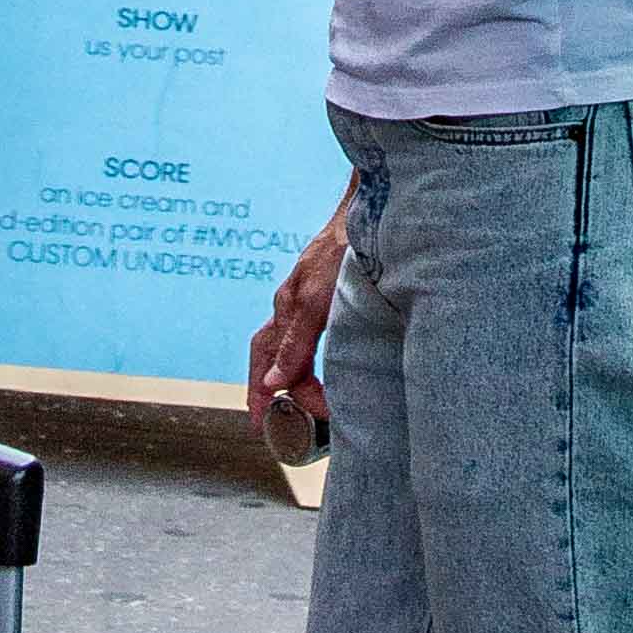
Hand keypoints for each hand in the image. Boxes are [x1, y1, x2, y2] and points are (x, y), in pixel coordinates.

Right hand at [248, 211, 348, 454]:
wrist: (369, 209)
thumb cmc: (343, 249)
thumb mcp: (318, 301)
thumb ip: (295, 343)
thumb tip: (271, 384)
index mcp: (287, 309)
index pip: (269, 363)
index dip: (269, 395)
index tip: (273, 423)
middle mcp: (291, 302)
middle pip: (267, 352)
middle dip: (264, 386)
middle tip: (266, 419)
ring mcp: (306, 292)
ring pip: (283, 339)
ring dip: (282, 370)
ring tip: (287, 397)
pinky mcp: (324, 286)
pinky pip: (303, 326)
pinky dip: (300, 350)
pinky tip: (313, 354)